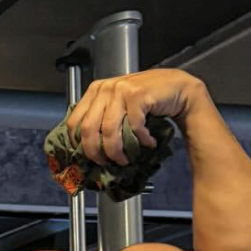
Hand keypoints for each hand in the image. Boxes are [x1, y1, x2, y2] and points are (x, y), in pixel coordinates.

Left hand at [67, 69, 206, 166]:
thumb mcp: (118, 106)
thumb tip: (87, 148)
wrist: (176, 87)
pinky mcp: (137, 94)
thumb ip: (102, 119)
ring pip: (109, 131)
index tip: (87, 158)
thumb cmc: (147, 100)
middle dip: (96, 152)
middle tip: (107, 163)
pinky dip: (141, 140)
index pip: (74, 122)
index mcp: (95, 91)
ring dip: (117, 151)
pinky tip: (148, 142)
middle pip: (88, 129)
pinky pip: (133, 126)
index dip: (77, 144)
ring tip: (125, 159)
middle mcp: (105, 88)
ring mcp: (121, 89)